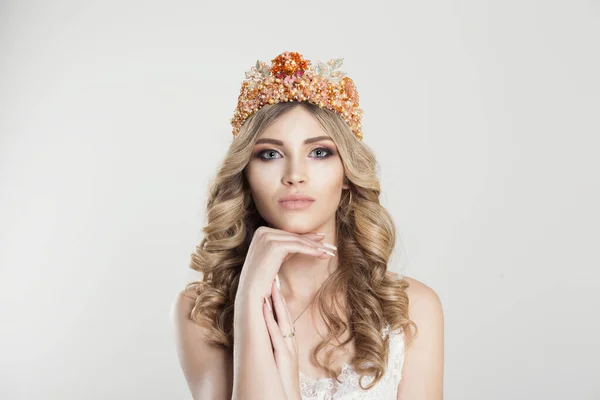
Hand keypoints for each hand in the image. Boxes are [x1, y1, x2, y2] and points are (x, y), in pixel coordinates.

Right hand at [237, 226, 333, 300]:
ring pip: (298, 240)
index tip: (322, 241)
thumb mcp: (276, 258)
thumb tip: (307, 240)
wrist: (251, 293)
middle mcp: (262, 231)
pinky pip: (298, 246)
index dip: (307, 238)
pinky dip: (312, 250)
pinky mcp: (273, 244)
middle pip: (294, 236)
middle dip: (314, 242)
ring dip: (316, 246)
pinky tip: (322, 254)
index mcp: (261, 231)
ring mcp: (267, 236)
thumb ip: (287, 247)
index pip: (289, 234)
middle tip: (330, 247)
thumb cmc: (263, 280)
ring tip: (329, 252)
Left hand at [263, 277, 300, 399]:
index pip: (282, 316)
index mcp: (287, 343)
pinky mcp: (282, 357)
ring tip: (270, 282)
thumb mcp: (279, 362)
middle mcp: (289, 343)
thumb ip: (276, 348)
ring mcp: (287, 349)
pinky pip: (275, 334)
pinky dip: (270, 319)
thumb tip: (268, 337)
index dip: (277, 298)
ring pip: (281, 320)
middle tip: (272, 273)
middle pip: (283, 313)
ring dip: (275, 301)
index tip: (271, 281)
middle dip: (277, 293)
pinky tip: (264, 306)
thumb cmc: (279, 385)